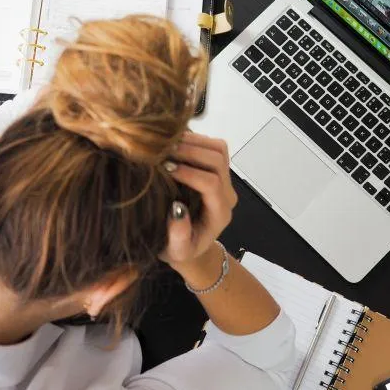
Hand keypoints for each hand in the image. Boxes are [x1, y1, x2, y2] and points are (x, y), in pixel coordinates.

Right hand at [160, 132, 237, 271]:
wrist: (191, 245)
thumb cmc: (181, 249)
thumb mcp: (176, 250)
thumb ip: (179, 235)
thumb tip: (177, 209)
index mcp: (219, 213)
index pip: (211, 184)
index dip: (189, 173)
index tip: (165, 169)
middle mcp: (226, 194)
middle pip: (218, 160)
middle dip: (191, 151)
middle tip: (163, 151)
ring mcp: (224, 179)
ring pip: (218, 148)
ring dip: (193, 141)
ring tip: (166, 144)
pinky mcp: (217, 170)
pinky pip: (212, 146)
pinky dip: (194, 139)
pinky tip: (172, 143)